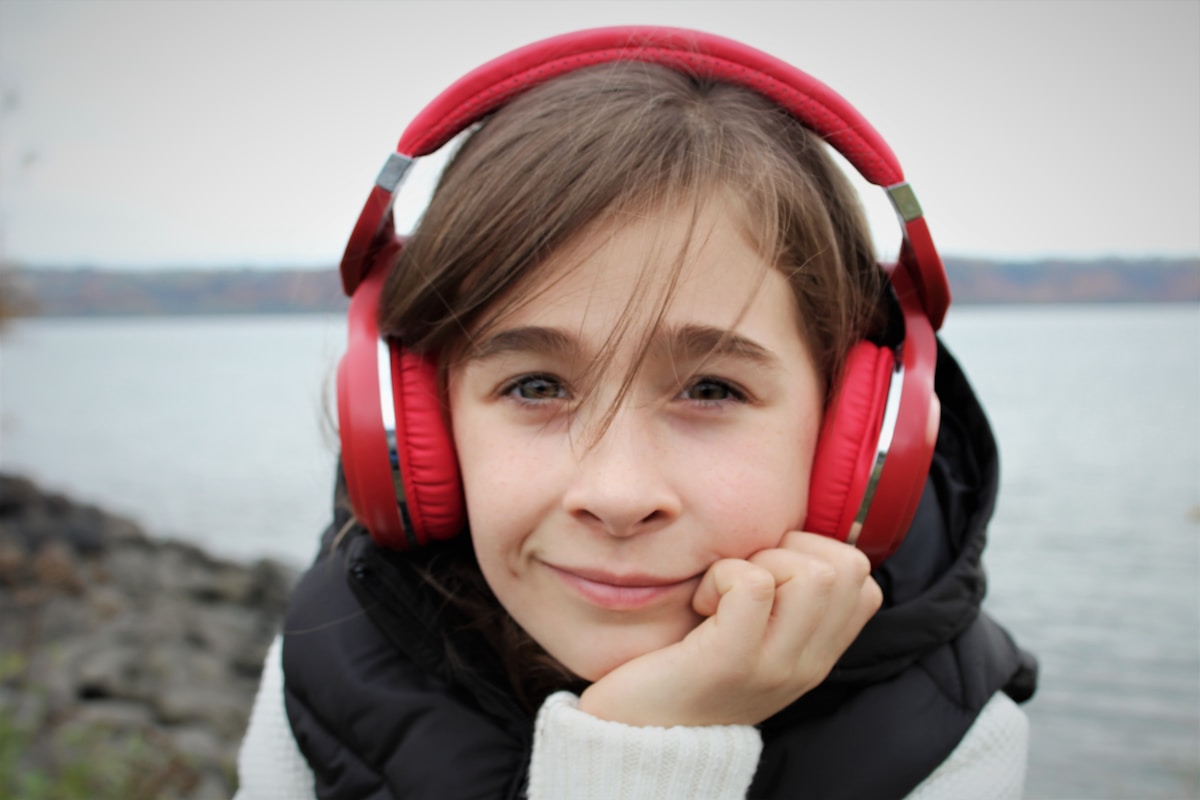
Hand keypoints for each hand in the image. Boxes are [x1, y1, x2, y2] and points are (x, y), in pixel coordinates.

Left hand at [577, 532, 881, 726]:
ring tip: (722, 593)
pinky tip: (700, 603)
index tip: (767, 575)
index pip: (864, 582)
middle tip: (743, 580)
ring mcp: (773, 667)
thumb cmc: (682, 671)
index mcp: (816, 657)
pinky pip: (752, 584)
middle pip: (845, 568)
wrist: (634, 737)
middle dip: (790, 550)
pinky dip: (723, 574)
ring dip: (758, 562)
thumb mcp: (751, 639)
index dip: (816, 554)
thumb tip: (788, 534)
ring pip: (810, 573)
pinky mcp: (729, 662)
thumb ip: (782, 602)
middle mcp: (806, 665)